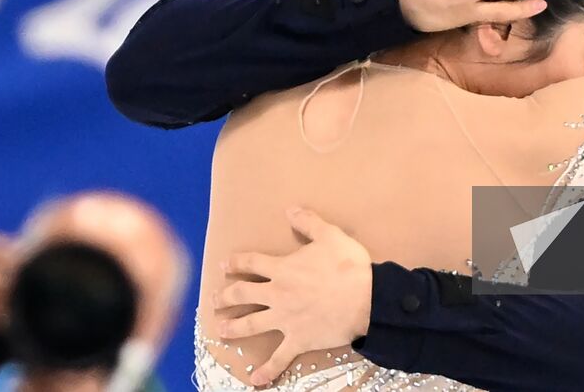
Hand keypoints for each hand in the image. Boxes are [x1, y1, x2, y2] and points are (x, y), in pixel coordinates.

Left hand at [214, 208, 372, 386]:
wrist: (367, 299)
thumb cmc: (349, 266)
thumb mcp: (331, 235)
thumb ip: (309, 222)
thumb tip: (291, 209)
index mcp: (283, 269)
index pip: (252, 262)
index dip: (236, 262)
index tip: (225, 265)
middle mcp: (278, 294)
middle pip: (243, 294)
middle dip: (226, 296)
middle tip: (216, 300)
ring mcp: (286, 319)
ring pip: (251, 324)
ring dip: (233, 327)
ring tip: (220, 329)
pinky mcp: (298, 339)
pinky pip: (279, 358)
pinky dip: (267, 371)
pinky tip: (255, 381)